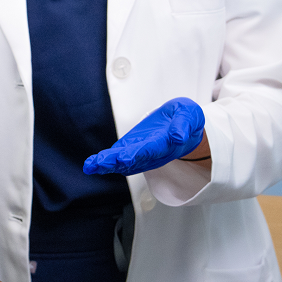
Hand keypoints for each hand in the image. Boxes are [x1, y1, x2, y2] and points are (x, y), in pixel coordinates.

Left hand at [83, 98, 204, 175]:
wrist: (183, 127)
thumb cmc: (185, 120)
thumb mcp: (189, 115)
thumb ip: (184, 124)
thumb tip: (178, 136)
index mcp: (166, 143)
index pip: (151, 149)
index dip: (137, 153)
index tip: (124, 158)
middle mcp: (152, 152)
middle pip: (134, 158)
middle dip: (116, 161)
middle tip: (102, 162)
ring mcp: (141, 152)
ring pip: (123, 161)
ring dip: (107, 164)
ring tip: (92, 165)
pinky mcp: (132, 149)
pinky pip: (118, 158)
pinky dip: (105, 162)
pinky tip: (91, 165)